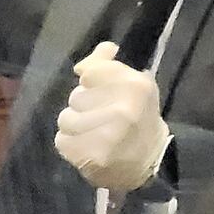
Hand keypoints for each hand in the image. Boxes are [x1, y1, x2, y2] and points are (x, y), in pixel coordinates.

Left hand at [55, 41, 170, 191]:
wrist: (150, 162)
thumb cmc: (140, 119)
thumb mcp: (134, 85)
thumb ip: (110, 66)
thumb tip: (99, 51)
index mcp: (136, 86)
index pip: (90, 73)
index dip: (92, 83)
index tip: (103, 94)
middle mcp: (122, 109)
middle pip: (76, 96)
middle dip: (84, 106)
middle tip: (102, 118)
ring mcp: (106, 135)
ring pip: (65, 118)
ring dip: (74, 126)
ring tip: (93, 134)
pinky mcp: (90, 156)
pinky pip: (62, 140)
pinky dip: (71, 144)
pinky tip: (88, 148)